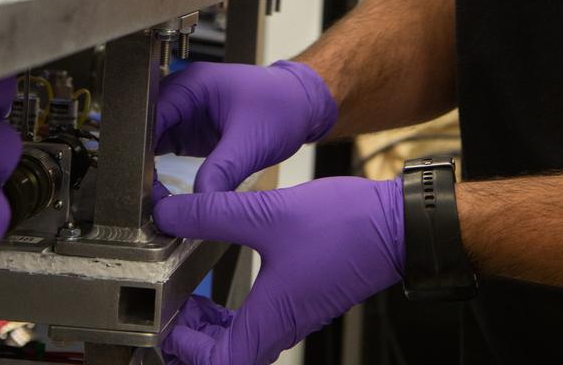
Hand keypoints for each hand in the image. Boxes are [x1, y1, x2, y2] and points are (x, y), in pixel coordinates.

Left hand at [154, 175, 403, 363]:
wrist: (396, 224)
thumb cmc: (343, 228)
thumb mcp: (267, 213)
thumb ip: (213, 212)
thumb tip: (170, 212)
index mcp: (271, 319)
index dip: (186, 352)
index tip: (166, 324)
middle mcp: (283, 324)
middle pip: (229, 357)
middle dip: (195, 340)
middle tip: (174, 309)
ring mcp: (297, 311)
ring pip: (246, 337)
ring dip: (216, 324)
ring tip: (194, 293)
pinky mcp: (306, 295)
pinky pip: (264, 316)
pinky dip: (238, 306)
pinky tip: (231, 270)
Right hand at [155, 61, 336, 192]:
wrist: (303, 105)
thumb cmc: (283, 105)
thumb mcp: (251, 141)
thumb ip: (222, 171)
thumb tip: (199, 203)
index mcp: (193, 85)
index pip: (150, 115)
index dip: (139, 149)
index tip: (138, 182)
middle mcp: (184, 95)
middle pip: (144, 128)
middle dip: (138, 161)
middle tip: (138, 197)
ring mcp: (186, 113)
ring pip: (151, 141)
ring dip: (146, 167)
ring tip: (146, 199)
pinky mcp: (191, 131)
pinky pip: (163, 150)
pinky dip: (157, 170)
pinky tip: (157, 191)